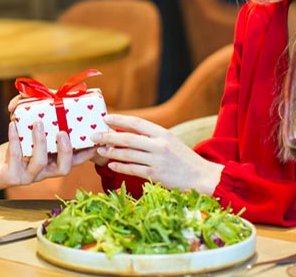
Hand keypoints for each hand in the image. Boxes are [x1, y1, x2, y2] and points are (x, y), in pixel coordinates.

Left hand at [0, 121, 95, 200]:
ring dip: (40, 141)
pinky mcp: (11, 176)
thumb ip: (31, 114)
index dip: (85, 153)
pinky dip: (15, 139)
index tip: (94, 140)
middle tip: (63, 132)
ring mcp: (28, 176)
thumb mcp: (24, 134)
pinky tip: (12, 124)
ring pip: (39, 163)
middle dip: (66, 150)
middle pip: (63, 168)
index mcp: (52, 164)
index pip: (73, 161)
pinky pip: (15, 157)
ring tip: (38, 122)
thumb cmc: (11, 152)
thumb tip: (34, 94)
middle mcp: (43, 173)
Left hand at [90, 114, 222, 194]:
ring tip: (100, 150)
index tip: (105, 117)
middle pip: (127, 138)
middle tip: (94, 136)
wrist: (201, 177)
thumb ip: (152, 137)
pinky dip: (119, 166)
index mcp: (163, 133)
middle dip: (108, 136)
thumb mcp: (170, 141)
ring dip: (111, 152)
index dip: (119, 119)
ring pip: (127, 154)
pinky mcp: (156, 175)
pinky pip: (132, 169)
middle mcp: (160, 145)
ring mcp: (157, 160)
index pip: (137, 123)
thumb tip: (126, 132)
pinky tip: (111, 164)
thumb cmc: (183, 159)